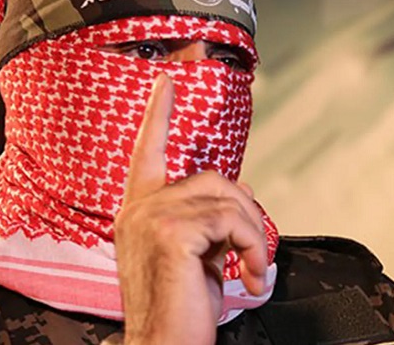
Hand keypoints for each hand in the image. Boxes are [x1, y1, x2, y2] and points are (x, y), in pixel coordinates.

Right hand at [115, 74, 267, 344]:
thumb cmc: (180, 309)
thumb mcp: (195, 257)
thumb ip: (206, 221)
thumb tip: (242, 192)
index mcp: (139, 210)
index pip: (147, 152)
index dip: (159, 115)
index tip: (166, 83)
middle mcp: (140, 207)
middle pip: (211, 178)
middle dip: (245, 213)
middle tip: (253, 256)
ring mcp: (152, 216)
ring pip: (226, 197)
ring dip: (253, 235)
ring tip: (253, 270)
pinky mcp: (171, 231)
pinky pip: (232, 220)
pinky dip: (253, 247)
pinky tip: (250, 277)